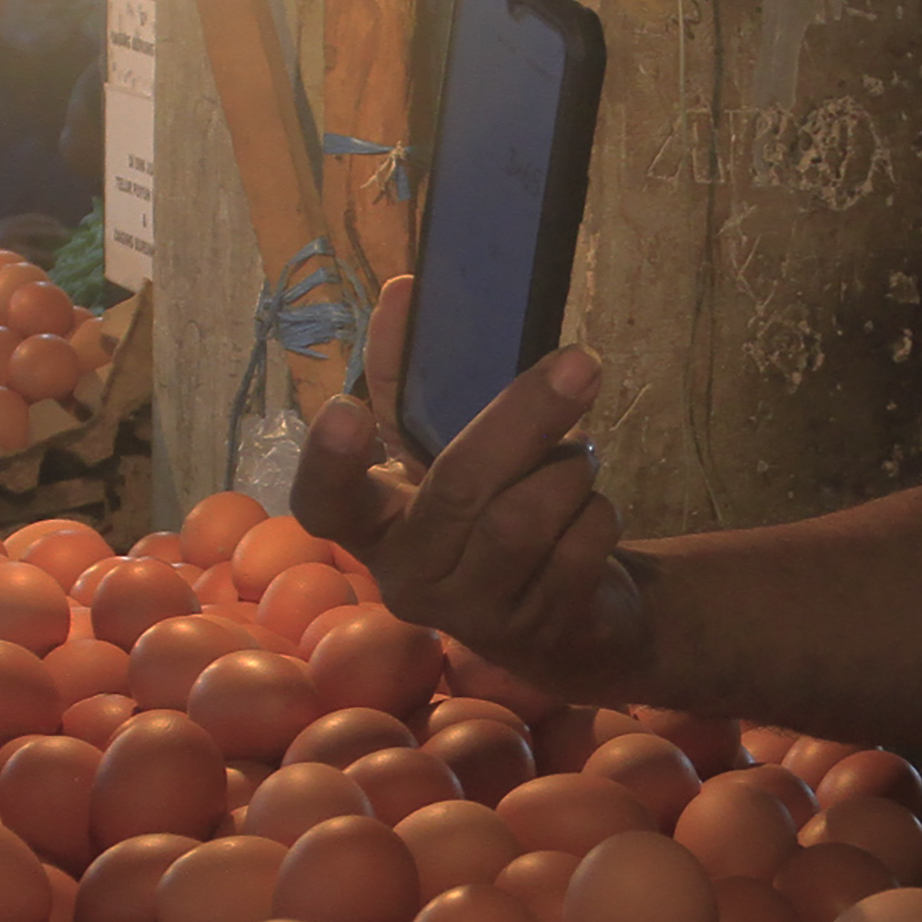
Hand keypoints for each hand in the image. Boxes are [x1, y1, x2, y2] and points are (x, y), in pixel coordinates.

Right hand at [292, 274, 654, 701]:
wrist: (562, 624)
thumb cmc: (486, 519)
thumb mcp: (438, 455)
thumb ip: (408, 380)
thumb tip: (402, 291)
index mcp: (373, 528)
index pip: (324, 505)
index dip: (328, 462)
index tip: (345, 410)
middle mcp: (409, 579)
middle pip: (459, 488)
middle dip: (525, 416)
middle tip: (581, 362)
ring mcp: (473, 614)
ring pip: (528, 516)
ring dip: (570, 468)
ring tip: (575, 460)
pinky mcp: (539, 630)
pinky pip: (580, 543)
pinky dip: (597, 510)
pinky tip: (586, 513)